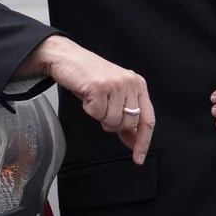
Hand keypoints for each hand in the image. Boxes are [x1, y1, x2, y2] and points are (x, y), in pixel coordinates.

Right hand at [38, 33, 155, 164]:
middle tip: (102, 109)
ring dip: (99, 116)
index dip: (143, 141)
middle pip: (128, 123)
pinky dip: (89, 109)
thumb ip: (126, 118)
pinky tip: (88, 96)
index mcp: (138, 85)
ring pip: (112, 121)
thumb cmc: (90, 77)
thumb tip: (134, 142)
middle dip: (113, 124)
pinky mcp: (100, 86)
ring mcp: (116, 84)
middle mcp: (131, 83)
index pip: (147, 119)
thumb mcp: (114, 96)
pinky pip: (97, 114)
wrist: (68, 57)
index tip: (138, 158)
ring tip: (95, 99)